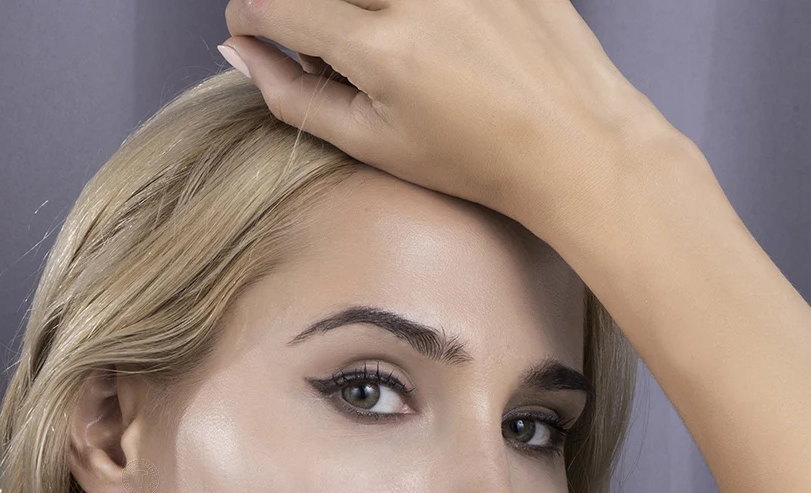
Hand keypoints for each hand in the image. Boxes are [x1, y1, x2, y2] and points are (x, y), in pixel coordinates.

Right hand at [221, 0, 680, 244]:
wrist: (570, 141)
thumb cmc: (473, 159)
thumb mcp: (374, 144)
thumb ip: (297, 97)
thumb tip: (240, 51)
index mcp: (382, 49)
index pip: (279, 2)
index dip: (250, 13)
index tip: (251, 26)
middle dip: (300, 3)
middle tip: (321, 40)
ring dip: (356, 2)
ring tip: (378, 36)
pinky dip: (403, 4)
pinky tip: (427, 29)